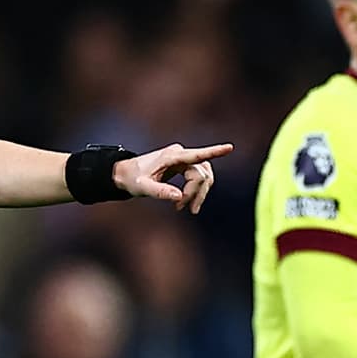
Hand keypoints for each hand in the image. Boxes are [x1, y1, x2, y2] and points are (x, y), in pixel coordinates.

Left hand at [113, 143, 233, 213]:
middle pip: (201, 174)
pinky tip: (186, 201)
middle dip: (196, 193)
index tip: (230, 147)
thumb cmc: (133, 179)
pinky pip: (199, 177)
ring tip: (187, 208)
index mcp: (171, 157)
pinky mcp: (184, 165)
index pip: (196, 155)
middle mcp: (180, 154)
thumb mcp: (143, 188)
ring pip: (204, 176)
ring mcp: (183, 159)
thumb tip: (178, 197)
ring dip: (199, 193)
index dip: (214, 151)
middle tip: (183, 209)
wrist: (126, 174)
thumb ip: (159, 191)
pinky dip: (197, 190)